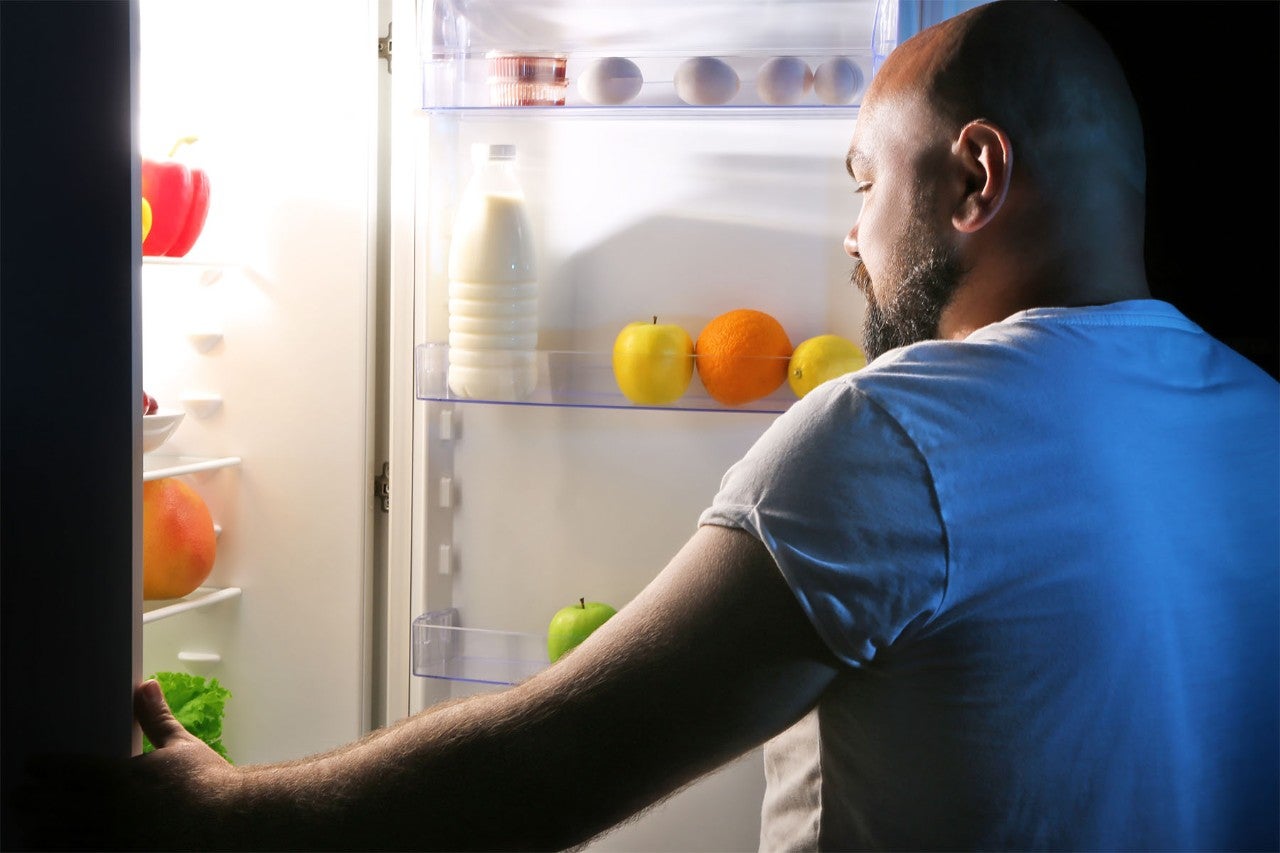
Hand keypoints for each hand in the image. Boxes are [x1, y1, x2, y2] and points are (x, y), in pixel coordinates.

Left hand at [12, 680, 241, 850]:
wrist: (229, 819)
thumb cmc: (207, 780)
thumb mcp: (180, 743)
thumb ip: (156, 717)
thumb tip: (146, 684)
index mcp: (120, 776)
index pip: (70, 769)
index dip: (46, 768)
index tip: (30, 766)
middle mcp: (108, 809)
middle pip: (57, 804)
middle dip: (33, 800)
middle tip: (15, 796)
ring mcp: (113, 838)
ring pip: (63, 835)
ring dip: (41, 829)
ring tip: (27, 827)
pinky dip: (64, 851)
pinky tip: (55, 849)